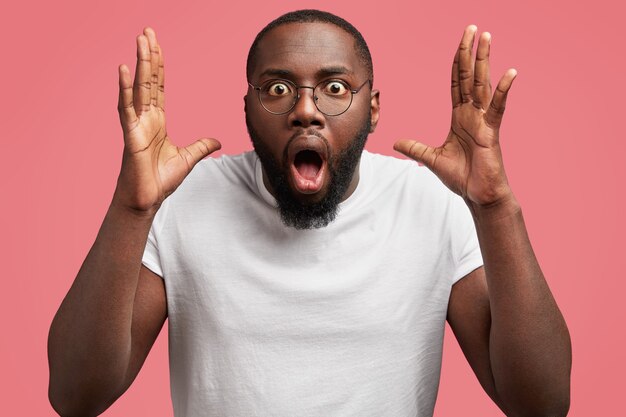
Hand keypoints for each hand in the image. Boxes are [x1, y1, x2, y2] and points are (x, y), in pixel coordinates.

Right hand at [115, 27, 220, 213]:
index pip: (159, 86)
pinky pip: (126, 107)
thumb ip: (202, 146)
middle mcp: (146, 118)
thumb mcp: (188, 159)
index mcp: (157, 121)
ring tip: (140, 41)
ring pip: (139, 87)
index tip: (157, 45)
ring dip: (140, 63)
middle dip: (149, 55)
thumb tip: (218, 141)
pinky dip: (125, 88)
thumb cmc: (160, 180)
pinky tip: (124, 69)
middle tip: (147, 32)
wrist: (146, 199)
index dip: (159, 66)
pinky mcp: (129, 134)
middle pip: (148, 80)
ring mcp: (136, 124)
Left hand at [394, 25, 516, 207]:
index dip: (457, 62)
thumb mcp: (431, 159)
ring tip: (486, 37)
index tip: (461, 43)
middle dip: (469, 52)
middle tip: (472, 28)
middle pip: (469, 77)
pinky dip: (504, 91)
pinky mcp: (492, 132)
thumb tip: (396, 142)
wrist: (478, 195)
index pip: (456, 83)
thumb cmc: (461, 177)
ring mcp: (483, 121)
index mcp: (459, 117)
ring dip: (484, 60)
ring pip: (482, 85)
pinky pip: (498, 108)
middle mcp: (472, 114)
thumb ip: (415, 148)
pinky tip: (510, 72)